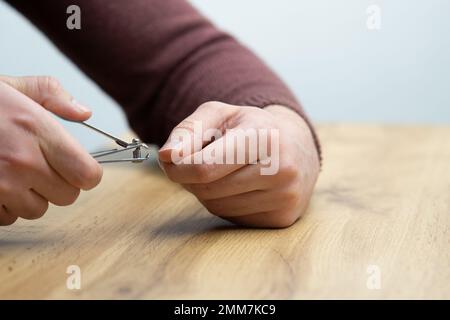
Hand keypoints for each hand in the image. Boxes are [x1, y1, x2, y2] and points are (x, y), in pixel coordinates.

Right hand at [0, 76, 101, 225]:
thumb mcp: (14, 87)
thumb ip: (53, 95)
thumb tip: (84, 113)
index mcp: (37, 130)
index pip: (87, 174)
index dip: (86, 173)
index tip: (78, 168)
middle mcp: (22, 161)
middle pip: (68, 196)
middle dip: (60, 184)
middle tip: (42, 167)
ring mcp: (0, 185)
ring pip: (38, 210)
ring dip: (31, 196)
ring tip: (13, 173)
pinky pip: (8, 218)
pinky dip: (5, 206)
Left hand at [159, 101, 319, 227]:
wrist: (298, 148)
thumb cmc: (252, 128)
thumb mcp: (221, 115)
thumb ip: (189, 131)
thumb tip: (166, 156)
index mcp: (264, 136)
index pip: (205, 167)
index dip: (178, 168)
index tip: (169, 162)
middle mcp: (281, 169)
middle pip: (208, 189)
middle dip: (191, 179)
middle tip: (197, 163)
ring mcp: (285, 196)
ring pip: (218, 206)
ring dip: (207, 192)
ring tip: (223, 172)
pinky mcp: (282, 217)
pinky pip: (233, 218)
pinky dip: (225, 204)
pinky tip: (239, 187)